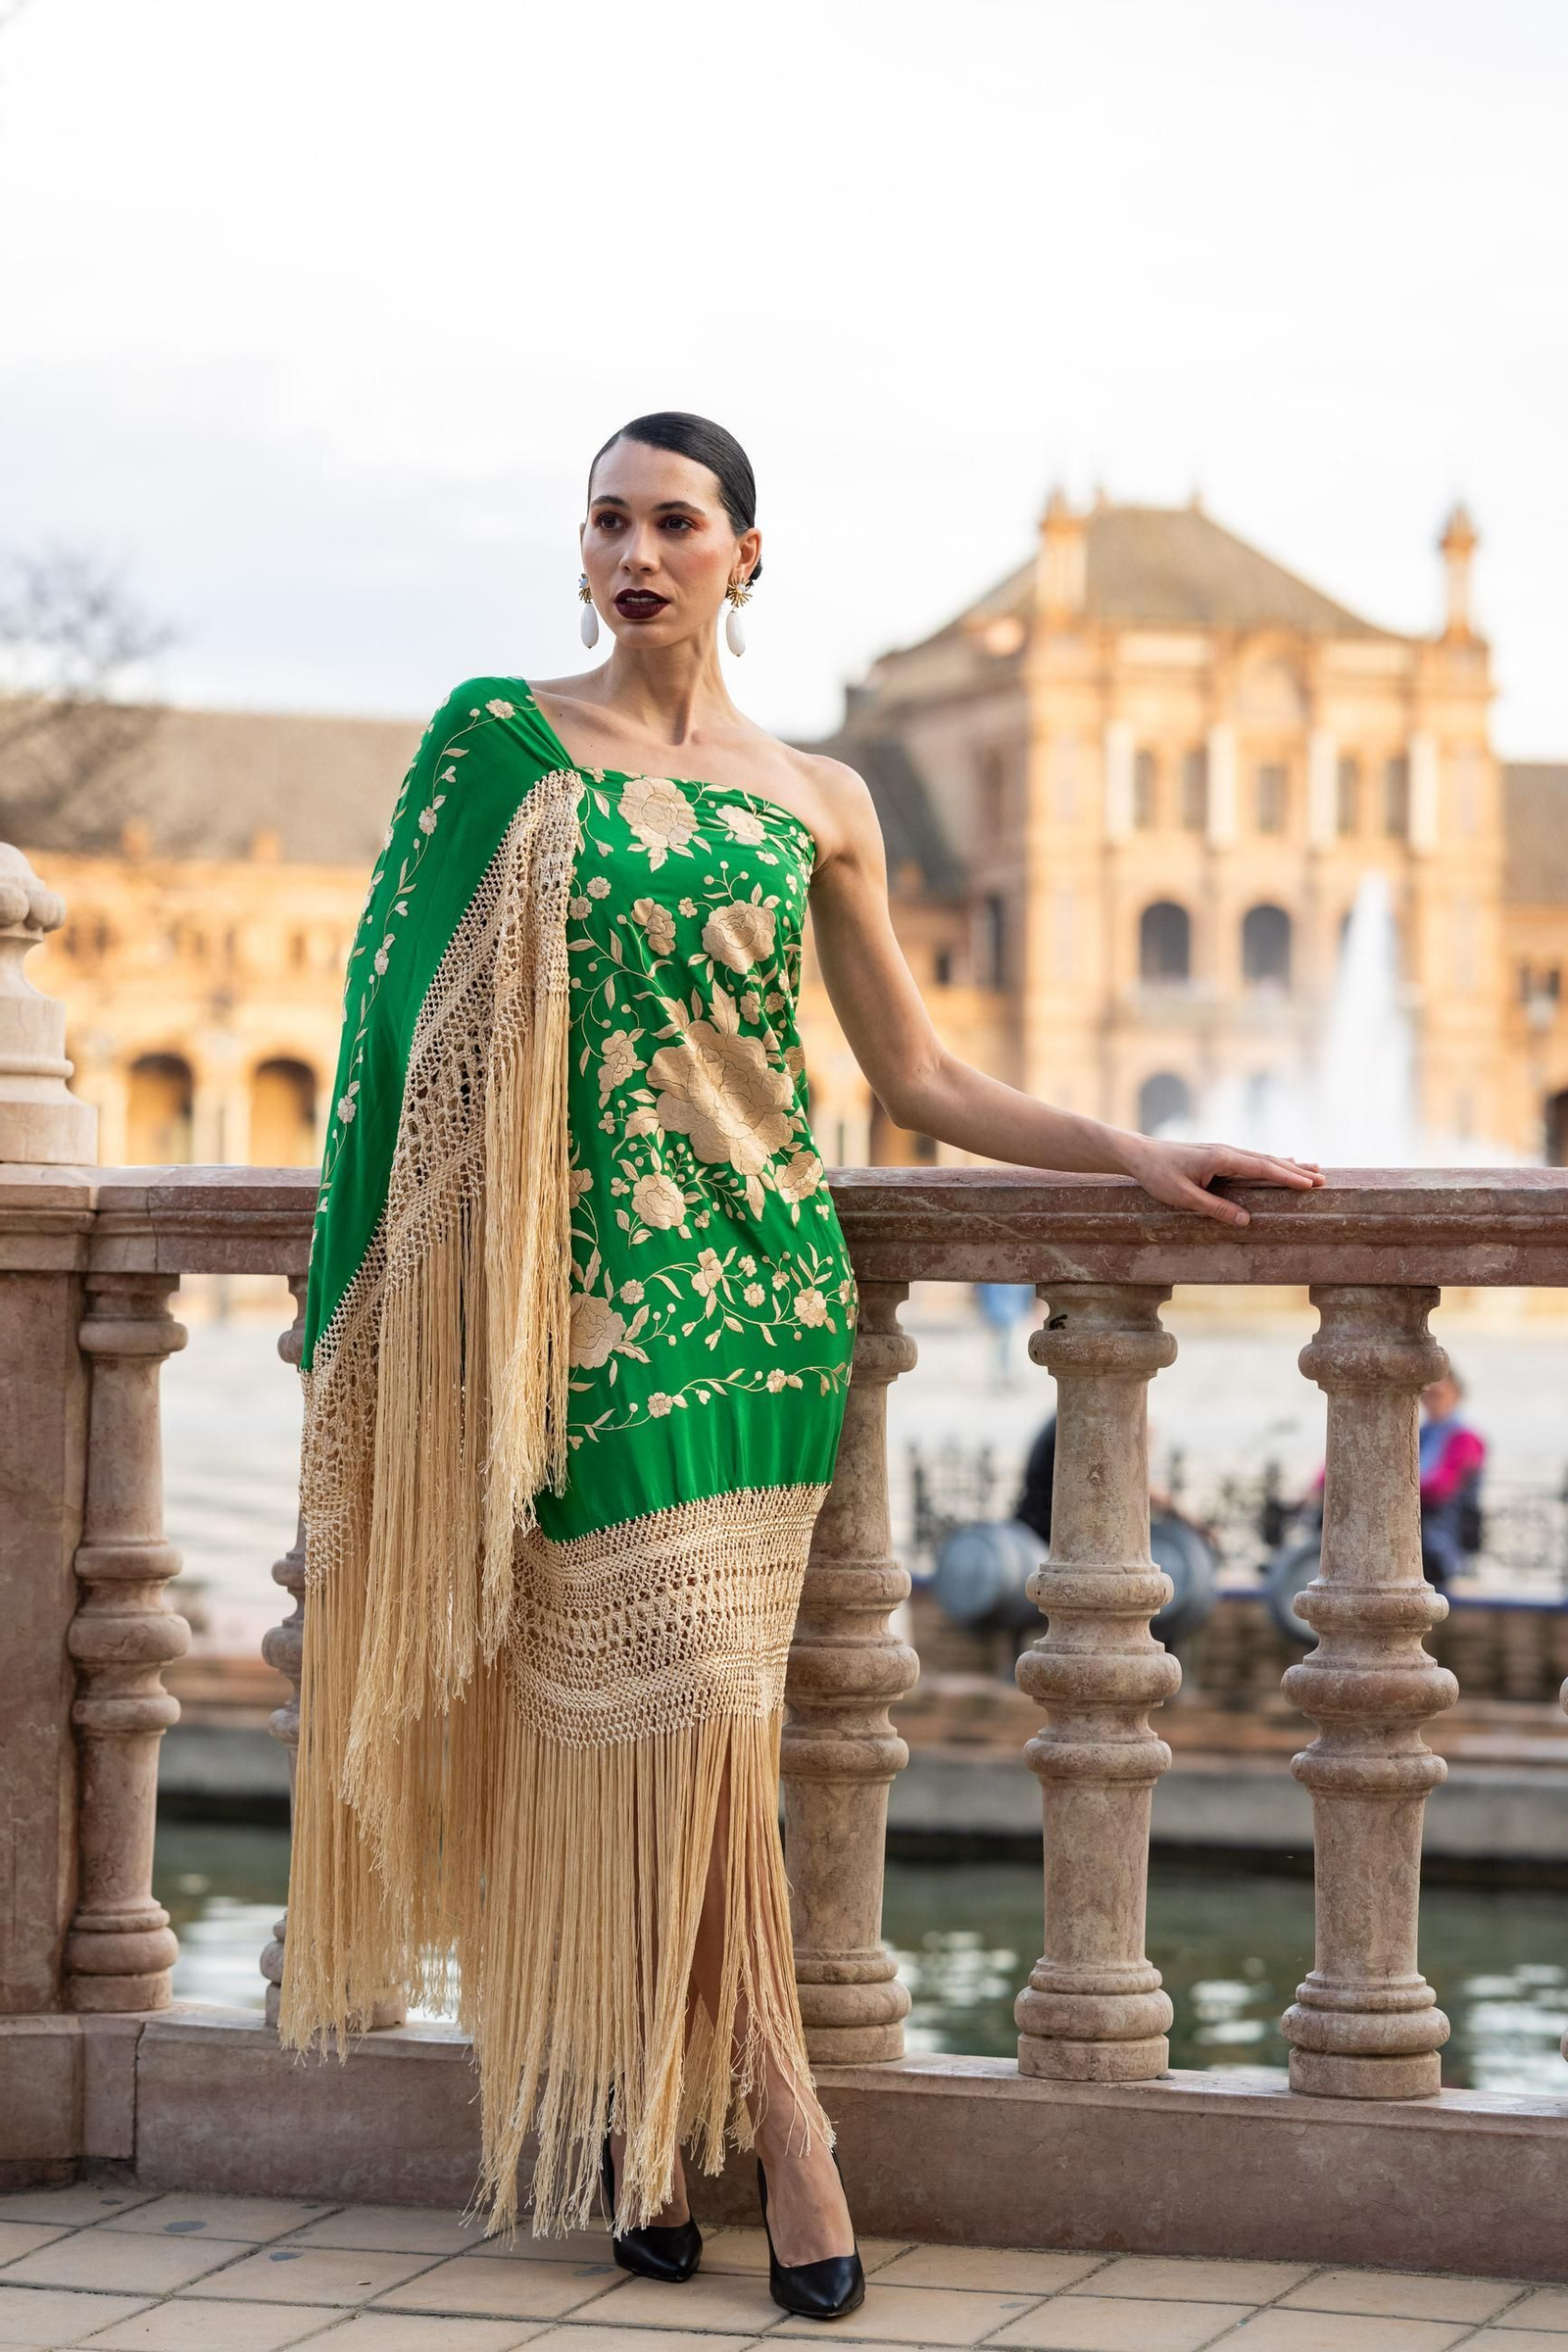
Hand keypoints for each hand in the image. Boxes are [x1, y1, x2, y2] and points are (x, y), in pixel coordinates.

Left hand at [1116, 1136, 1323, 1227]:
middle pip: (1269, 1161)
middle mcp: (1227, 1152)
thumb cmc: (1158, 1175)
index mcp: (1221, 1159)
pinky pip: (1252, 1160)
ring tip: (1314, 1170)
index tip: (1309, 1183)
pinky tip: (1284, 1163)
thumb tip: (1246, 1220)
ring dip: (1289, 1165)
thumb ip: (1215, 1209)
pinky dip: (1272, 1163)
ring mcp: (1224, 1152)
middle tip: (1323, 1180)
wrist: (1139, 1153)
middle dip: (1296, 1171)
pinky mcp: (1219, 1156)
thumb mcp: (1183, 1197)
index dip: (1287, 1176)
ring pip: (1263, 1159)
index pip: (1261, 1168)